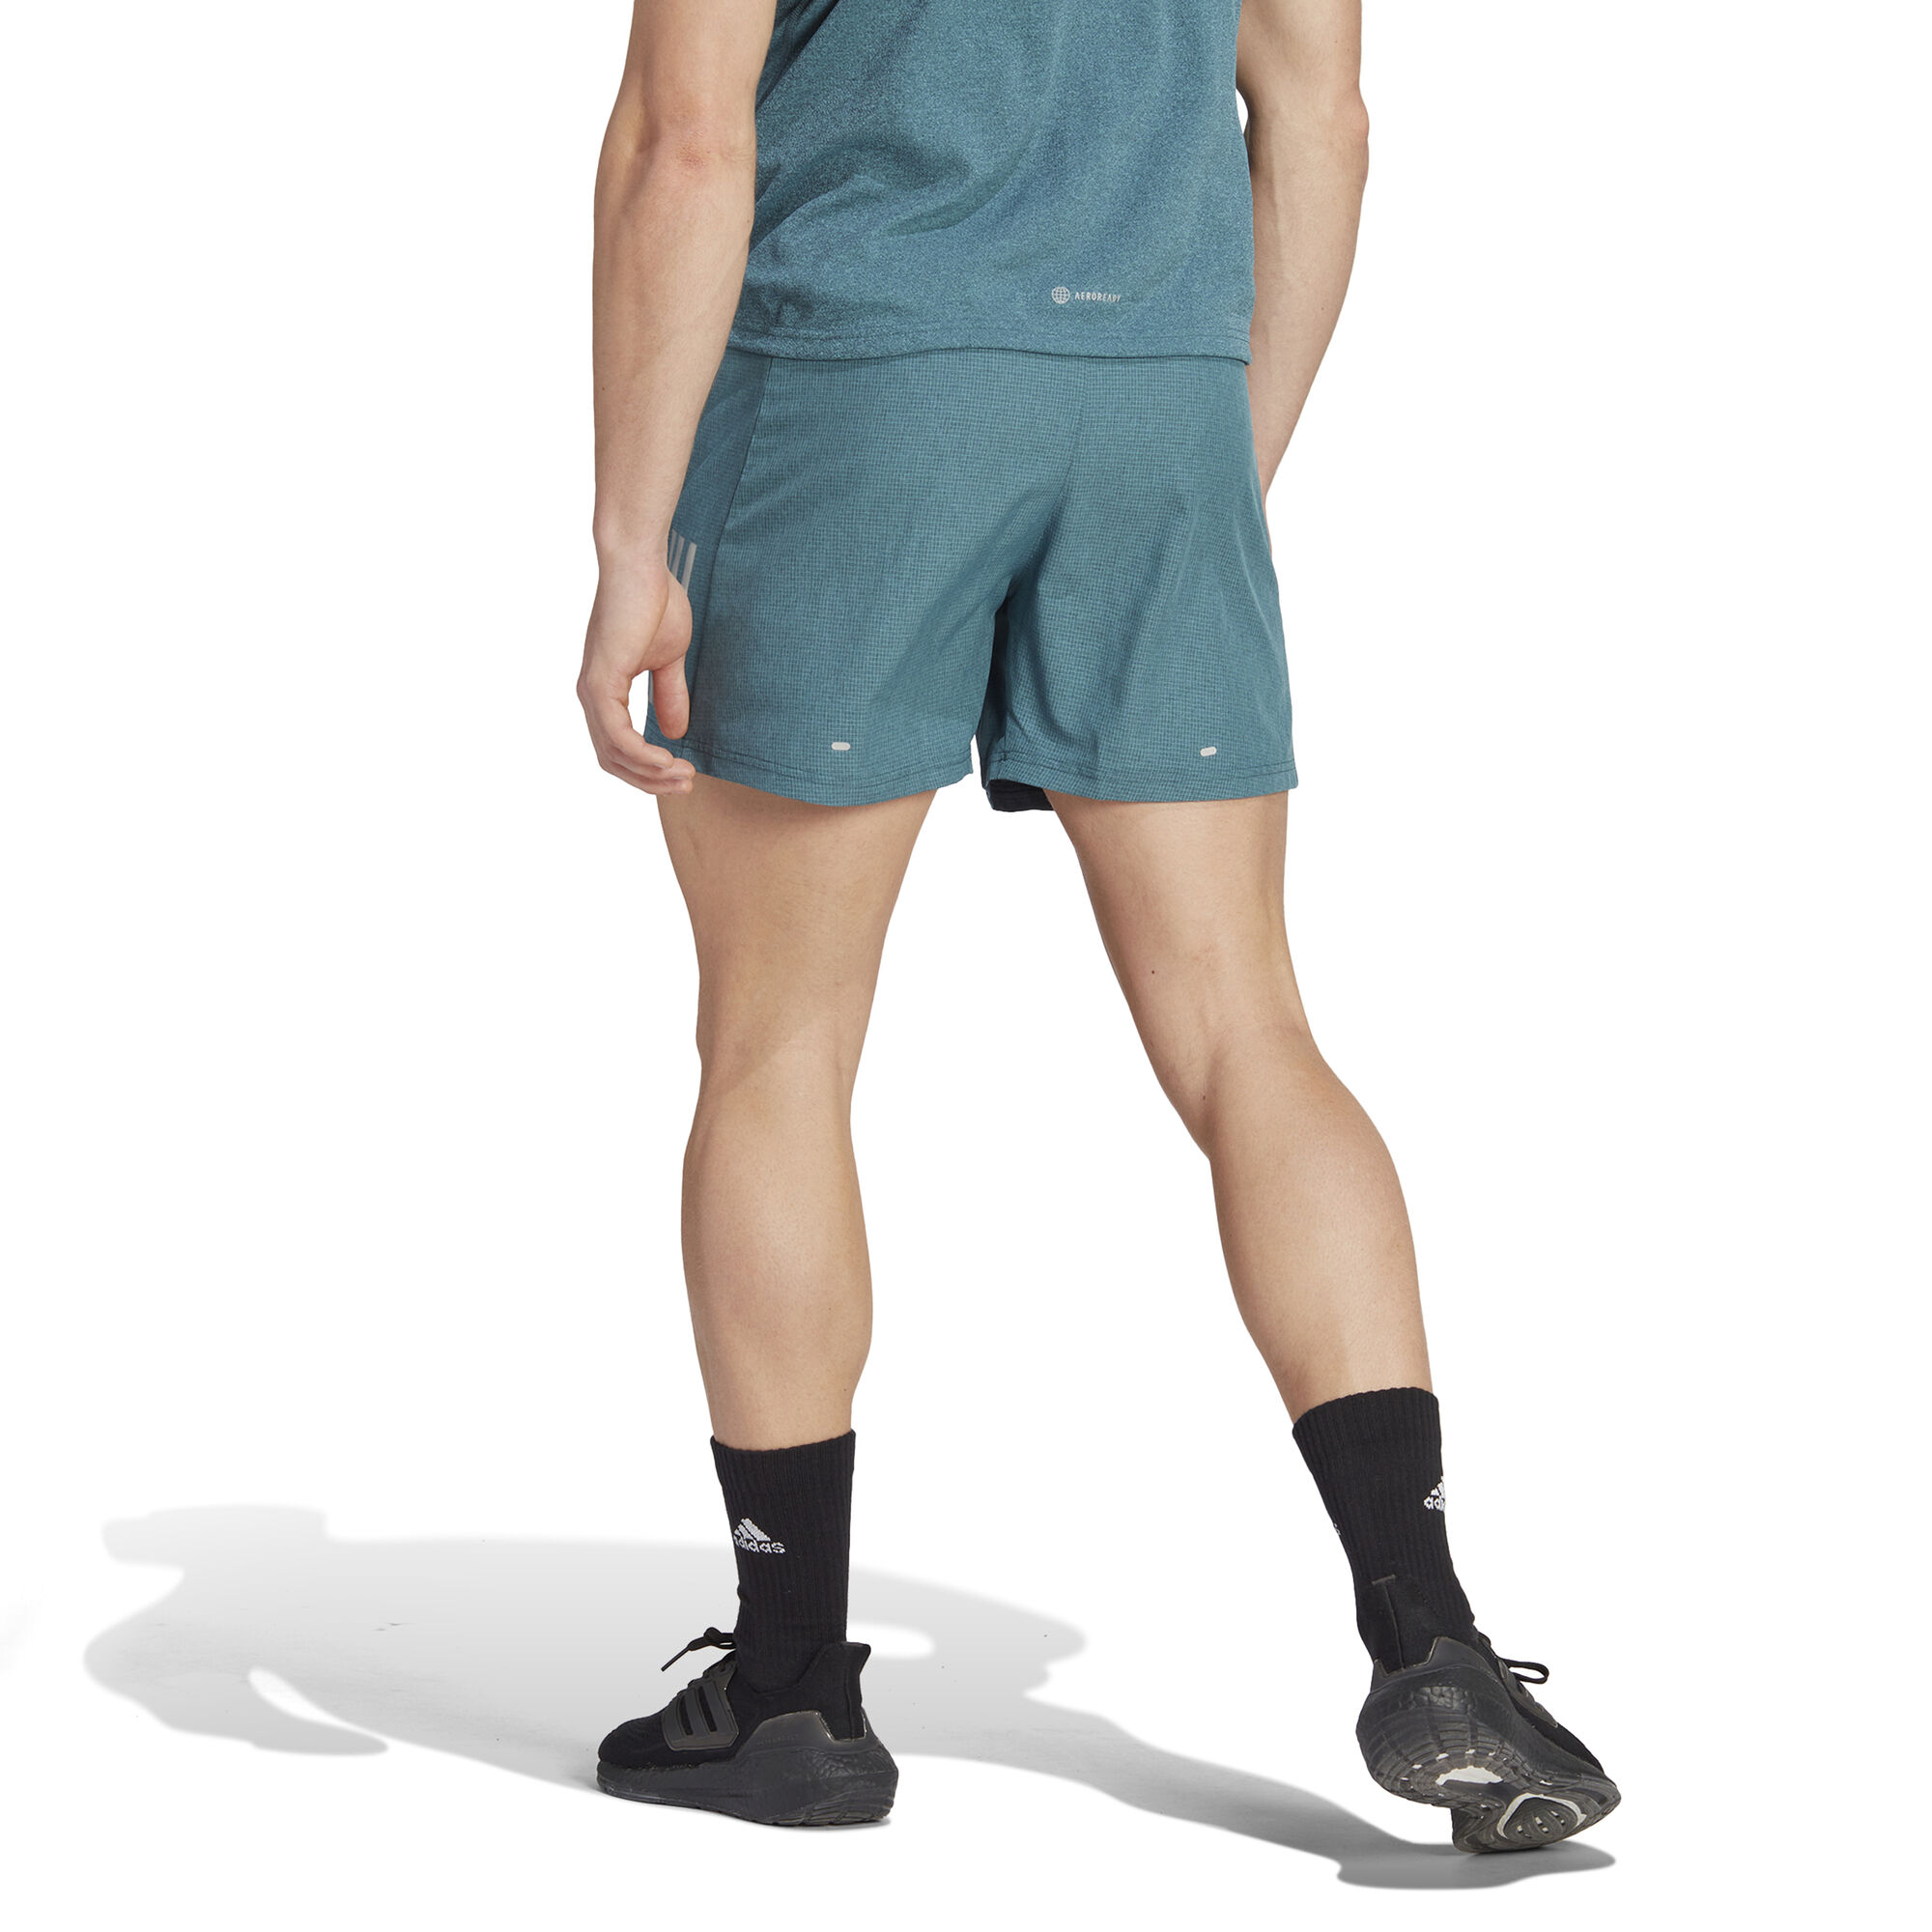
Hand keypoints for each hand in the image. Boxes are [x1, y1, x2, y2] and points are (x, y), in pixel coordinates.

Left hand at [577, 556, 697, 794]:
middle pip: (612, 760)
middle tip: (686, 784)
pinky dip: (643, 756)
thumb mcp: (670, 658)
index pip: (617, 747)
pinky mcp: (601, 683)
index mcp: (604, 690)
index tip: (684, 772)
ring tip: (684, 776)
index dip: (649, 769)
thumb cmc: (654, 599)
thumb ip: (670, 695)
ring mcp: (592, 691)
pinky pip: (618, 737)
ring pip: (614, 755)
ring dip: (651, 773)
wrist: (640, 565)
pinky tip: (668, 759)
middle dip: (650, 780)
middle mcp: (591, 695)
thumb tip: (676, 732)